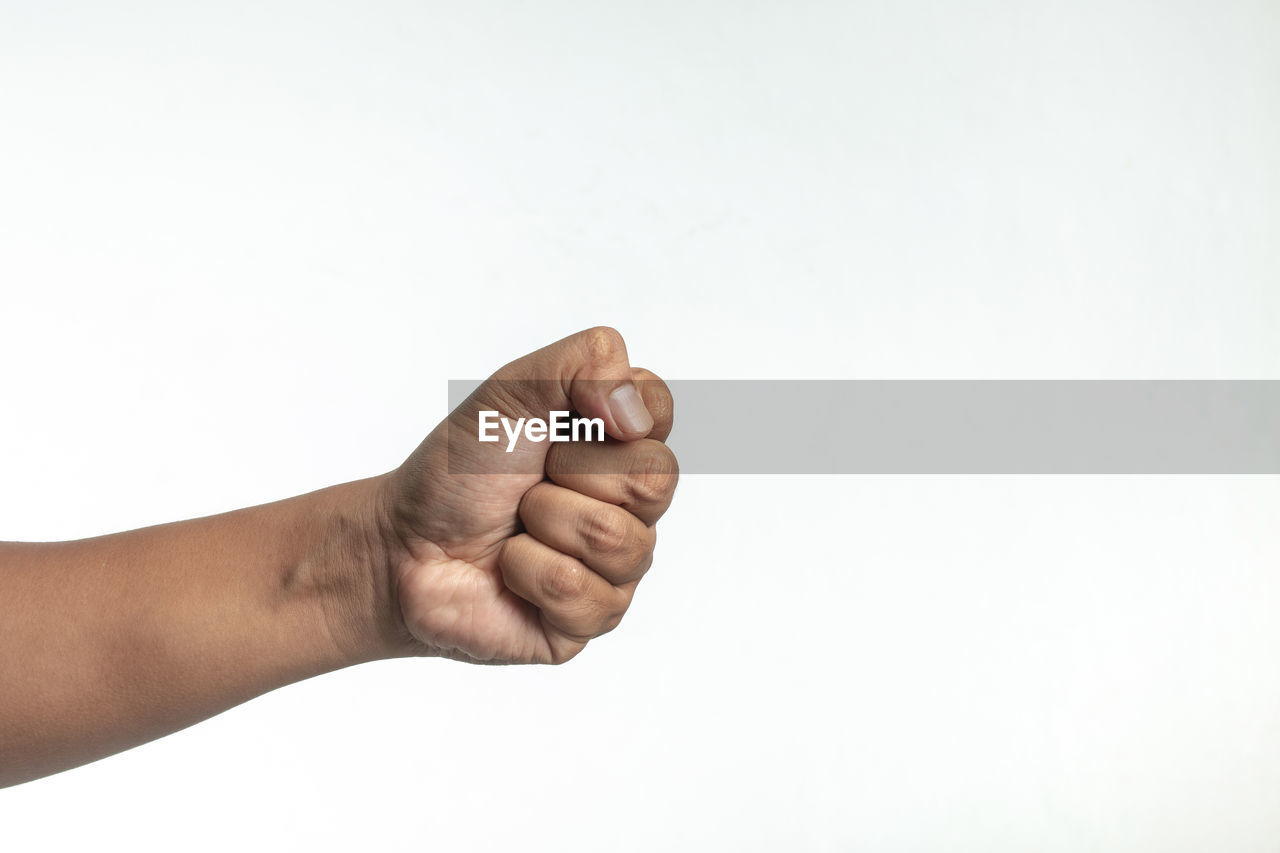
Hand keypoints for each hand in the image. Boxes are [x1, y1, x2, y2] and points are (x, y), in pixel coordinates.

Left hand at [378, 327, 677, 663]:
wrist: (401, 543)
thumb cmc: (460, 473)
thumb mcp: (512, 391)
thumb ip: (583, 362)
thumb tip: (634, 409)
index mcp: (620, 443)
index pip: (659, 411)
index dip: (611, 412)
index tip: (562, 422)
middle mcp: (631, 505)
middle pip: (654, 479)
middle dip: (571, 471)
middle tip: (529, 481)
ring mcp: (618, 567)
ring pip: (617, 539)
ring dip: (544, 523)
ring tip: (516, 526)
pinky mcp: (591, 619)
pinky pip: (582, 592)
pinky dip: (527, 572)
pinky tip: (510, 570)